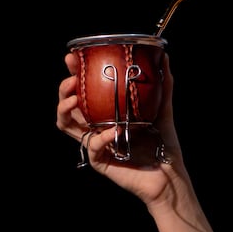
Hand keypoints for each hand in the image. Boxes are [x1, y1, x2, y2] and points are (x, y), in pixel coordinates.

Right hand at [56, 51, 182, 205]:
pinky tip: (114, 131)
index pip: (83, 91)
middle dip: (63, 89)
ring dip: (65, 110)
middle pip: (67, 106)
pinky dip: (101, 137)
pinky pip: (93, 147)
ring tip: (74, 99)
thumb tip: (164, 57)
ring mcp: (95, 144)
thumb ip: (163, 85)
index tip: (73, 58)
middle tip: (72, 79)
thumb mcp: (163, 110)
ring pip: (66, 126)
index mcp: (106, 114)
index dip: (74, 74)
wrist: (169, 174)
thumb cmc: (163, 144)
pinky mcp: (100, 162)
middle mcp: (96, 127)